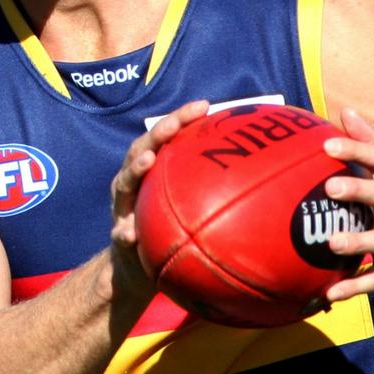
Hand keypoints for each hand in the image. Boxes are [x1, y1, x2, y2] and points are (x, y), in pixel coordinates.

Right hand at [110, 100, 208, 255]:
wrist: (137, 268)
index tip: (203, 105)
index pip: (164, 136)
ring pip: (123, 185)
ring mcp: (122, 208)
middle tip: (173, 125)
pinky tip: (129, 233)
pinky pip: (121, 234)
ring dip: (135, 171)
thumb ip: (206, 184)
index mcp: (150, 170)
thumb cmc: (167, 227)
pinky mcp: (120, 237)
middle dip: (156, 135)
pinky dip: (124, 232)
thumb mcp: (185, 202)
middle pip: (140, 150)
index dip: (181, 118)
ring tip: (148, 160)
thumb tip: (254, 167)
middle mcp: (132, 184)